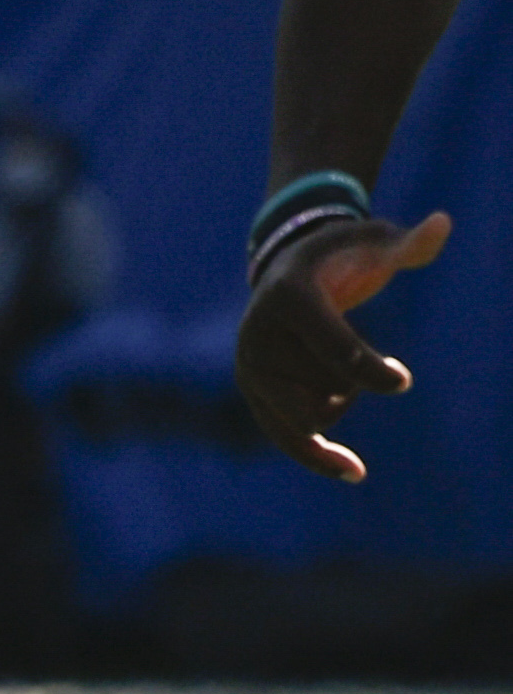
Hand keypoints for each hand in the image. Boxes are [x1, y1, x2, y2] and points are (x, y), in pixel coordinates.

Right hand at [237, 209, 451, 480]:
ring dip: (342, 400)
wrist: (285, 271)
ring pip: (315, 413)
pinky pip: (287, 437)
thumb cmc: (342, 257)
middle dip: (357, 380)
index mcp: (289, 297)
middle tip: (354, 343)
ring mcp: (249, 366)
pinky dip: (319, 458)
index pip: (335, 348)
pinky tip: (354, 471)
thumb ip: (411, 242)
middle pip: (331, 388)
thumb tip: (444, 222)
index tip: (404, 381)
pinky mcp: (252, 391)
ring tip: (334, 364)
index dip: (373, 371)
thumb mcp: (377, 242)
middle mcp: (257, 335)